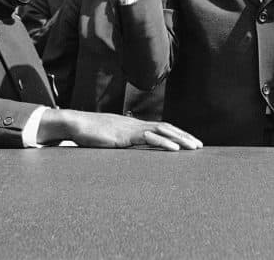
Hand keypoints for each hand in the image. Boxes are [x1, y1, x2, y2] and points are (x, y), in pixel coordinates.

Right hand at [39, 109, 201, 150]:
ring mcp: (130, 129)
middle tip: (199, 146)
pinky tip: (175, 149)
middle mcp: (135, 124)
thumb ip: (118, 142)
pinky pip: (148, 138)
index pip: (160, 127)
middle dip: (184, 136)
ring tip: (193, 148)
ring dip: (179, 139)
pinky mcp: (124, 136)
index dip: (175, 133)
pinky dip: (163, 143)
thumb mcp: (108, 138)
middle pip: (166, 128)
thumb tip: (124, 150)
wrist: (74, 124)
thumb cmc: (88, 133)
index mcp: (132, 125)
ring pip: (161, 131)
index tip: (188, 141)